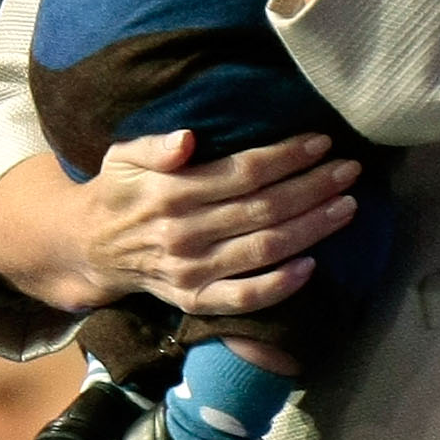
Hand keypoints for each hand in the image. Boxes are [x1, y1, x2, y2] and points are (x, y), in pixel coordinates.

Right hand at [0, 131, 360, 318]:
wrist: (89, 247)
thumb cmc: (119, 191)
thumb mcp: (123, 157)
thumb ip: (155, 146)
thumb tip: (188, 139)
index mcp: (171, 194)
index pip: (243, 172)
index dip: (287, 157)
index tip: (322, 143)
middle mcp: (183, 234)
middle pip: (263, 209)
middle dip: (313, 188)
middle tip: (351, 170)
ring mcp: (189, 271)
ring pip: (262, 250)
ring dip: (311, 229)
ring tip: (348, 207)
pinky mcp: (193, 299)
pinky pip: (241, 299)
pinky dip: (278, 287)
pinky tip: (312, 266)